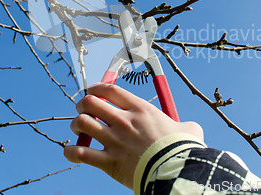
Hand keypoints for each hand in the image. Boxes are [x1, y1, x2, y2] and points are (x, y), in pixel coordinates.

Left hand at [63, 82, 202, 188]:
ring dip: (76, 125)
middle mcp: (124, 121)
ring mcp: (114, 141)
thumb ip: (185, 125)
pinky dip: (71, 151)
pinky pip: (80, 153)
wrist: (177, 172)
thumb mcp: (189, 130)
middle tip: (84, 111)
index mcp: (140, 110)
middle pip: (90, 102)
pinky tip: (72, 151)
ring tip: (79, 130)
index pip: (109, 90)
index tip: (92, 92)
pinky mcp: (109, 162)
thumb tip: (189, 129)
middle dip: (82, 105)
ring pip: (81, 123)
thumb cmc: (183, 150)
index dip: (96, 88)